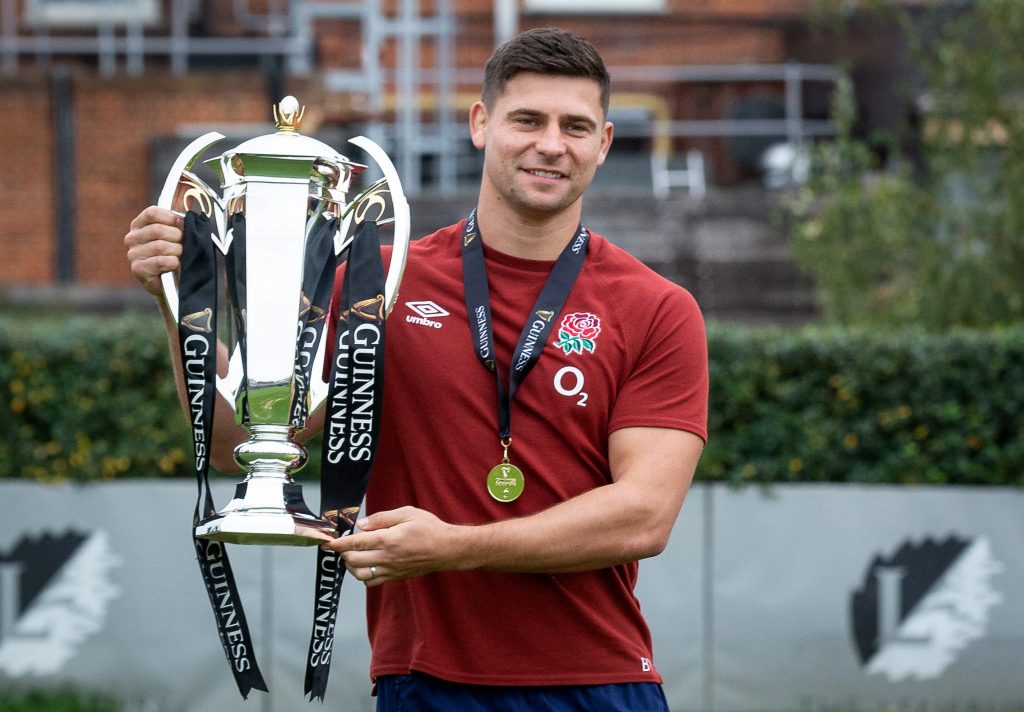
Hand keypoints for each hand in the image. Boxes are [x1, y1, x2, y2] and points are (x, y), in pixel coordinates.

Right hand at [124, 206, 183, 296]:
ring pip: (160, 246)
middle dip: (177, 237)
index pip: (152, 213)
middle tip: (183, 245)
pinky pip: (160, 261)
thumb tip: (186, 199)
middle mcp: (132, 238)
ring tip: (179, 256)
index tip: (182, 225)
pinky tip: (174, 264)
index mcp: (139, 225)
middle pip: (158, 230)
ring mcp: (133, 254)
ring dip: (177, 251)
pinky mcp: (138, 269)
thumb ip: (178, 216)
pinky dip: (172, 262)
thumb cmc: (174, 254)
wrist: (173, 283)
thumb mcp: (176, 233)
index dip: (171, 218)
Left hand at [324, 506, 464, 586]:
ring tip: (352, 555)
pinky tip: (365, 565)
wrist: (447, 549)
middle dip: (342, 553)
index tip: (326, 542)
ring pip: (359, 575)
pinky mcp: (395, 577)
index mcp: (387, 540)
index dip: (337, 543)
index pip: (355, 543)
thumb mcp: (407, 513)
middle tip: (342, 545)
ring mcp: (390, 570)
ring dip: (351, 566)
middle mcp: (386, 558)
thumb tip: (361, 524)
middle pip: (353, 561)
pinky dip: (362, 576)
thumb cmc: (429, 528)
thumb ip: (382, 518)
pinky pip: (371, 582)